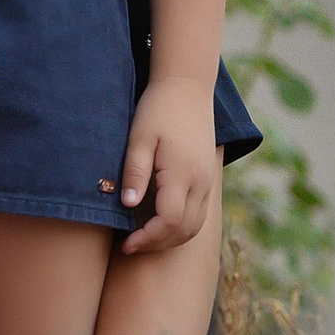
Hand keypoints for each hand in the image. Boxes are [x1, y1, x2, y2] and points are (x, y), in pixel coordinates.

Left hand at [118, 77, 221, 254]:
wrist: (187, 89)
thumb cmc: (157, 110)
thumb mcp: (139, 137)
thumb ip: (135, 172)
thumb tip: (127, 205)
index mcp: (183, 174)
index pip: (170, 221)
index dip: (148, 238)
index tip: (127, 243)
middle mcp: (201, 182)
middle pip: (185, 230)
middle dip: (158, 244)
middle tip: (131, 246)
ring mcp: (207, 181)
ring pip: (196, 226)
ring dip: (171, 239)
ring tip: (143, 240)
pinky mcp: (207, 177)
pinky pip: (199, 214)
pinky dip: (182, 227)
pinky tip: (160, 224)